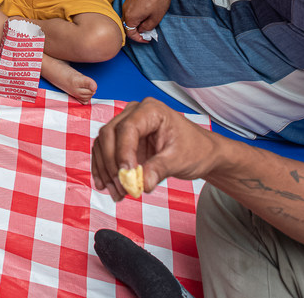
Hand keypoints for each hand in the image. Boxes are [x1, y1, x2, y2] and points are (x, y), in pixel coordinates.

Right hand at [91, 98, 219, 201]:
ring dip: (106, 170)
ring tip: (117, 193)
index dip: (123, 152)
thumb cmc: (194, 149)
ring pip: (103, 145)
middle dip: (112, 164)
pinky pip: (105, 152)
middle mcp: (133, 113)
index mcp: (151, 110)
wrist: (200, 152)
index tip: (126, 175)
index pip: (127, 128)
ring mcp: (125, 125)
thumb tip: (143, 184)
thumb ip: (159, 169)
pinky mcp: (122, 140)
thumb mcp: (180, 159)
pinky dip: (104, 170)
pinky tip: (106, 186)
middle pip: (109, 134)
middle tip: (121, 188)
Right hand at [121, 0, 173, 36]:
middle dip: (136, 31)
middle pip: (127, 25)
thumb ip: (147, 27)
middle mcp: (125, 9)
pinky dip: (136, 16)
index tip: (147, 39)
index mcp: (130, 16)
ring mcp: (127, 2)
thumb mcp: (156, 18)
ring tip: (147, 24)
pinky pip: (130, 11)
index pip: (129, 33)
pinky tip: (146, 15)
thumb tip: (142, 30)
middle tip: (147, 34)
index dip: (138, 39)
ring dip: (136, 23)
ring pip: (128, 18)